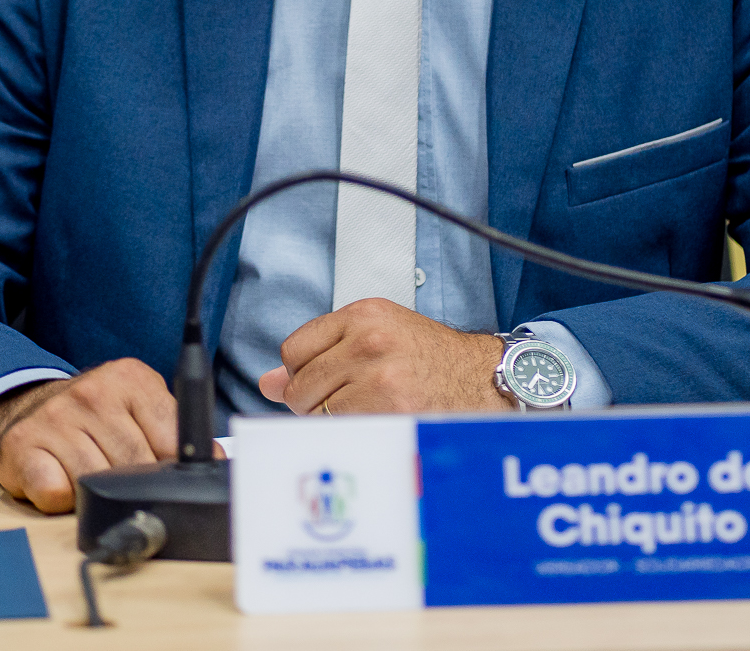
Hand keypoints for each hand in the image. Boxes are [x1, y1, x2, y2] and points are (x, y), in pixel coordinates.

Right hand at [0, 360, 178, 513]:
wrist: (27, 406)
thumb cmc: (96, 416)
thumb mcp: (141, 408)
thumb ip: (174, 431)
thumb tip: (215, 463)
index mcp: (131, 379)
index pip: (172, 439)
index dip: (173, 467)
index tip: (168, 476)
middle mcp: (92, 393)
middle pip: (136, 465)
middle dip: (134, 482)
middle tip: (121, 475)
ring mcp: (55, 418)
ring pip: (97, 483)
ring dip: (97, 492)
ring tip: (89, 473)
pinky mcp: (22, 446)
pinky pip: (56, 494)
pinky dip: (62, 500)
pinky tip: (61, 480)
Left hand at [257, 299, 509, 414]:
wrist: (481, 380)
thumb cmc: (431, 360)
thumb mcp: (378, 337)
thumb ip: (322, 353)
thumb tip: (268, 383)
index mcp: (364, 315)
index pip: (294, 349)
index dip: (303, 372)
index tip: (324, 380)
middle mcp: (369, 341)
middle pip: (300, 384)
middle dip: (314, 401)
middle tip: (348, 401)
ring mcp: (378, 377)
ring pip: (317, 412)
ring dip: (332, 421)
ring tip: (366, 412)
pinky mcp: (389, 411)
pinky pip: (341, 431)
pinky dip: (350, 434)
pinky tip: (374, 424)